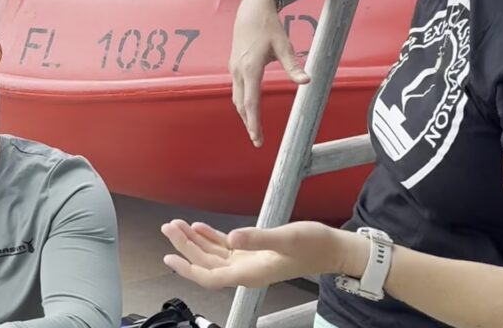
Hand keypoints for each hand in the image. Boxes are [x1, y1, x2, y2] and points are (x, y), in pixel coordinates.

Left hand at [160, 219, 352, 289]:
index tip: (169, 256)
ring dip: (194, 241)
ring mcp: (248, 262)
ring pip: (212, 255)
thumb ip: (258, 239)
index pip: (210, 277)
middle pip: (206, 264)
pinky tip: (199, 227)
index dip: (188, 269)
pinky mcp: (252, 253)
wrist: (333, 249)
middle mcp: (246, 271)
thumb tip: (232, 239)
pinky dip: (210, 237)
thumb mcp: (286, 238)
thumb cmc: (314, 245)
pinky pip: (225, 248)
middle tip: (169, 227)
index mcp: (251, 273)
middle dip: (185, 247)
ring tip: (177, 225)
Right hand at [230, 0, 309, 146]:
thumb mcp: (283, 46)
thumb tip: (306, 81)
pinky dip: (242, 103)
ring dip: (244, 114)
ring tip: (254, 128)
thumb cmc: (268, 26)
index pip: (251, 103)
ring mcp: (234, 69)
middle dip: (248, 124)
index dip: (254, 123)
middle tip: (257, 140)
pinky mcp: (234, 66)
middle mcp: (239, 71)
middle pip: (241, 105)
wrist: (250, 10)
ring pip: (237, 98)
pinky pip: (237, 89)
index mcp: (250, 68)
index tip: (257, 138)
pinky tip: (249, 108)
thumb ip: (293, 66)